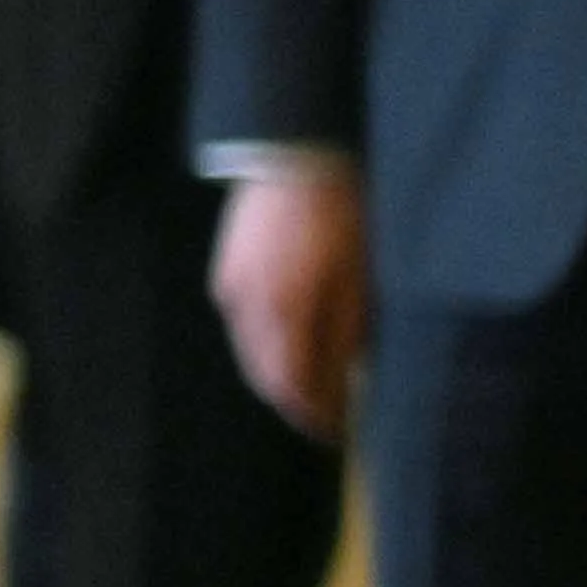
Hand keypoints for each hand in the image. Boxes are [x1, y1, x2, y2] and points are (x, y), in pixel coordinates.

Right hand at [211, 158, 371, 443]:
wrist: (297, 154)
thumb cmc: (341, 215)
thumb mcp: (359, 280)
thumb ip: (346, 336)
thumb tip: (343, 382)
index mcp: (284, 311)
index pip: (290, 387)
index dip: (313, 415)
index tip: (336, 431)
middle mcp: (247, 305)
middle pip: (264, 374)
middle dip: (294, 399)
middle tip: (326, 414)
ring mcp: (231, 285)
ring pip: (251, 349)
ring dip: (279, 371)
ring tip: (313, 378)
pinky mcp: (227, 268)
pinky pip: (243, 321)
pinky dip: (265, 340)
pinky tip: (290, 336)